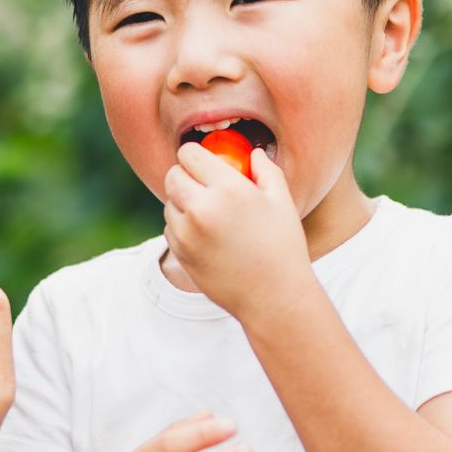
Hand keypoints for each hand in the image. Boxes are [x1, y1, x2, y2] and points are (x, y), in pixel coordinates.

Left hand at [163, 143, 312, 320]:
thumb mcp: (282, 202)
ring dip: (182, 202)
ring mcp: (187, 233)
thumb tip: (254, 153)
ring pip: (169, 202)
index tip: (204, 161)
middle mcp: (201, 208)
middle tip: (202, 184)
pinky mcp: (180, 253)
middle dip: (185, 175)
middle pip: (172, 175)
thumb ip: (267, 170)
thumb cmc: (283, 248)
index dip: (195, 154)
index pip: (189, 154)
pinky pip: (170, 227)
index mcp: (228, 190)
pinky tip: (206, 234)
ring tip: (209, 213)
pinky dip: (181, 226)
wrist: (273, 298)